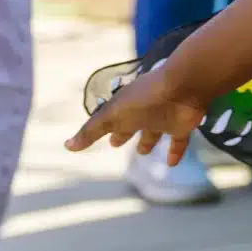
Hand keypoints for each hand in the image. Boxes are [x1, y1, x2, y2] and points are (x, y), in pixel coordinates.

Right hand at [66, 63, 208, 163]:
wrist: (184, 85)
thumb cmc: (144, 98)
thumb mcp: (112, 115)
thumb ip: (92, 130)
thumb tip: (67, 146)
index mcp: (126, 106)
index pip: (112, 119)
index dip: (105, 129)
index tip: (99, 138)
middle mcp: (144, 111)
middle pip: (131, 124)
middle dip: (124, 132)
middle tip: (115, 143)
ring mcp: (164, 117)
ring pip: (154, 131)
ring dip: (148, 141)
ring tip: (143, 152)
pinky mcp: (182, 125)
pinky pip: (178, 141)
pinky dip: (175, 152)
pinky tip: (171, 164)